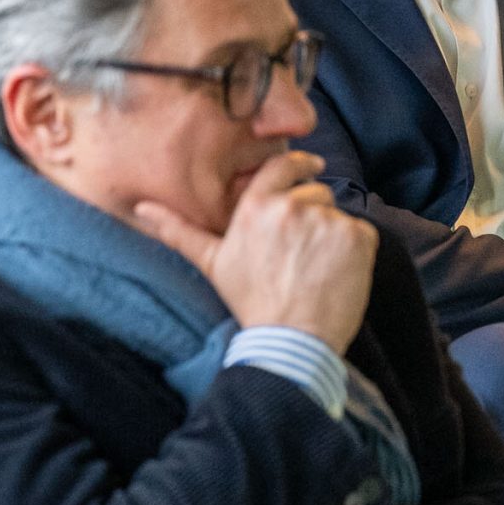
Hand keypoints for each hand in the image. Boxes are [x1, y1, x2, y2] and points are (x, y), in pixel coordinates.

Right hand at [134, 153, 376, 351]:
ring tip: (317, 268)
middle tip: (301, 252)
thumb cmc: (248, 302)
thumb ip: (178, 229)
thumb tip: (141, 207)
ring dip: (332, 236)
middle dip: (312, 215)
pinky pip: (362, 233)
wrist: (290, 339)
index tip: (310, 167)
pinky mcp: (358, 238)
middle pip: (314, 194)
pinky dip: (355, 251)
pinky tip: (338, 274)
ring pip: (337, 215)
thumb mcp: (210, 262)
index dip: (299, 165)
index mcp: (256, 206)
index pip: (283, 166)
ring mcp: (328, 221)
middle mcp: (292, 206)